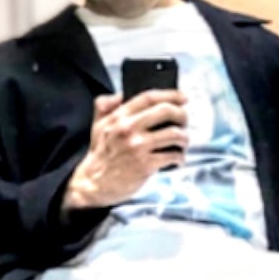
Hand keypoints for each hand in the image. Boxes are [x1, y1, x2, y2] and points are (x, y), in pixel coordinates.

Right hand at [63, 88, 188, 211]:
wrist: (94, 184)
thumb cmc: (100, 155)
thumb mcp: (98, 125)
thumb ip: (105, 106)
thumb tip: (120, 94)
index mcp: (119, 117)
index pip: (149, 97)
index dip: (170, 94)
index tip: (183, 97)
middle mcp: (129, 129)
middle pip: (166, 111)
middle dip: (182, 114)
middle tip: (185, 121)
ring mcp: (138, 147)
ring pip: (174, 134)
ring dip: (184, 138)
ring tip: (183, 142)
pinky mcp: (145, 165)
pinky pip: (172, 155)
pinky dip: (179, 157)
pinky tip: (177, 158)